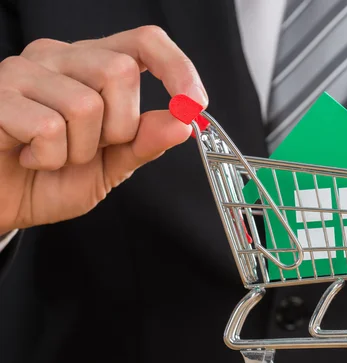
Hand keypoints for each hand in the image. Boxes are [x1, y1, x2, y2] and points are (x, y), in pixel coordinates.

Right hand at [0, 25, 206, 234]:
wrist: (2, 204)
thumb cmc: (51, 179)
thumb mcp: (112, 166)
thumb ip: (145, 142)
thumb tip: (183, 122)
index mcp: (92, 66)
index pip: (145, 41)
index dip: (177, 68)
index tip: (195, 103)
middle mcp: (59, 58)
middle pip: (119, 71)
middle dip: (119, 127)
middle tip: (91, 149)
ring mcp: (23, 72)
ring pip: (86, 104)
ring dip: (80, 150)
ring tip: (55, 156)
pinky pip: (48, 127)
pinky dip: (49, 158)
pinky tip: (29, 158)